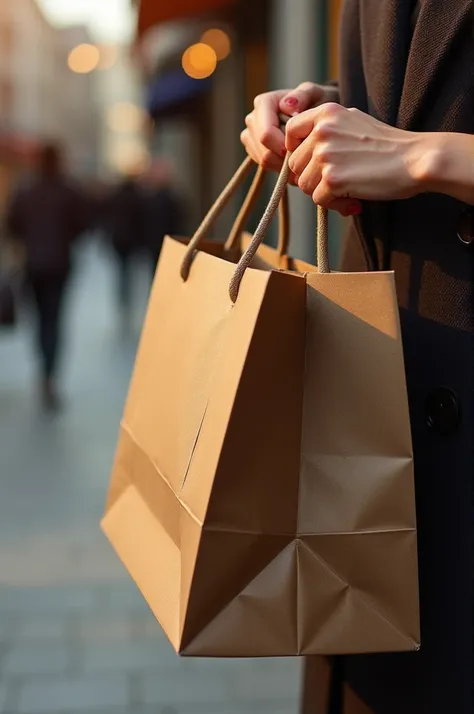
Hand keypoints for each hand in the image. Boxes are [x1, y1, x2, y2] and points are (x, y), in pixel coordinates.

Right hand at [240, 82, 338, 174]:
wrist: (314, 113)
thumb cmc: (316, 102)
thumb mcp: (315, 94)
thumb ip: (303, 95)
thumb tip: (286, 106)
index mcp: (263, 103)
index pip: (266, 134)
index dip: (283, 146)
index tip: (300, 148)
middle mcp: (253, 119)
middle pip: (263, 149)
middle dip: (284, 157)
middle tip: (304, 157)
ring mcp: (251, 135)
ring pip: (263, 159)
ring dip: (283, 164)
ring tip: (301, 159)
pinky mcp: (254, 149)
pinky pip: (264, 164)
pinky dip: (280, 167)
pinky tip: (294, 161)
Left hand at [286, 103, 423, 213]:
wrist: (415, 159)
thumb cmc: (387, 145)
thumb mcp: (353, 121)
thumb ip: (326, 129)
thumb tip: (298, 148)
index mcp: (326, 113)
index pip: (291, 132)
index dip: (296, 151)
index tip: (311, 162)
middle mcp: (322, 131)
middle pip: (295, 165)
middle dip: (312, 178)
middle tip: (336, 183)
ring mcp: (325, 155)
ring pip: (305, 185)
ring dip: (323, 193)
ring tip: (347, 191)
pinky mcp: (332, 179)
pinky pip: (319, 200)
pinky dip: (335, 204)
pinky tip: (353, 200)